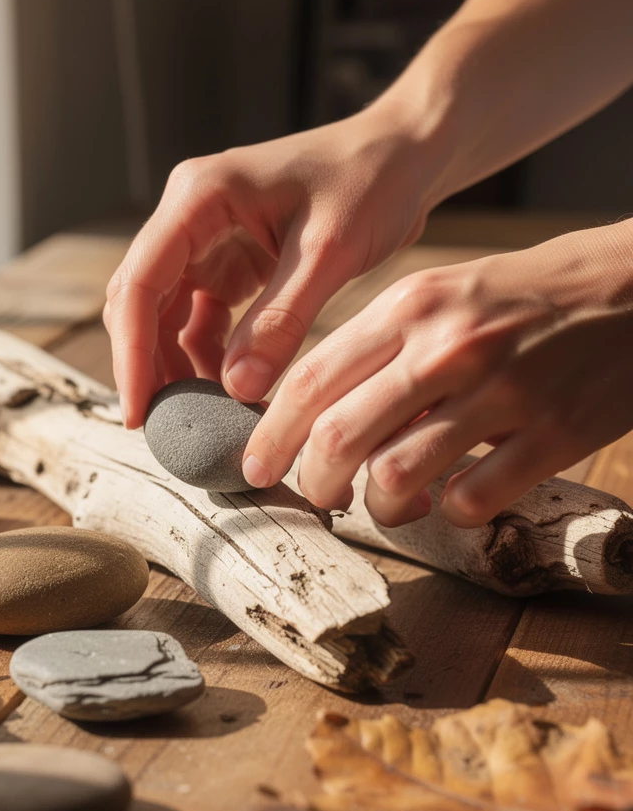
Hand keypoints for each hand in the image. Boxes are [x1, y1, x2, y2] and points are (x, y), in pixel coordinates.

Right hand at [104, 101, 442, 427]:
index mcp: (199, 197)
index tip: (138, 409)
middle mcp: (190, 215)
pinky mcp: (229, 261)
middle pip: (141, 301)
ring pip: (166, 315)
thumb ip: (280, 321)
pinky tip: (229, 391)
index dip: (131, 351)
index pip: (140, 282)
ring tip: (201, 416)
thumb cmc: (373, 181)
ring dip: (176, 364)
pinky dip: (208, 356)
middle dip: (146, 364)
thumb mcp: (329, 253)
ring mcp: (206, 239)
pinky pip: (201, 318)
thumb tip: (236, 391)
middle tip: (162, 426)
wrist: (406, 155)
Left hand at [241, 221, 632, 527]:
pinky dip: (447, 514)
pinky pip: (470, 500)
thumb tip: (311, 414)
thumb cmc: (523, 297)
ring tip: (387, 504)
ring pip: (396, 476)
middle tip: (316, 495)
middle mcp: (448, 346)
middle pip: (340, 434)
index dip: (270, 433)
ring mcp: (503, 391)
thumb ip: (379, 349)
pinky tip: (451, 501)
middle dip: (312, 480)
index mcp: (411, 307)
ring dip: (377, 507)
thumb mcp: (444, 296)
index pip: (313, 379)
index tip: (254, 466)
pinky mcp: (556, 433)